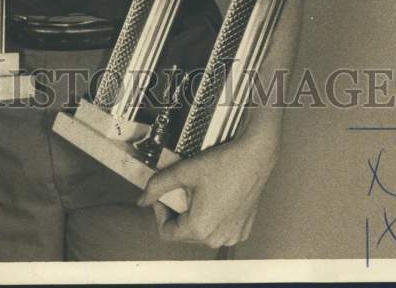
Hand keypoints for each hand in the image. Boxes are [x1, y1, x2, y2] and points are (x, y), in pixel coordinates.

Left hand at [138, 123, 279, 246]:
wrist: (254, 156)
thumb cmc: (221, 163)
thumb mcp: (183, 171)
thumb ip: (157, 185)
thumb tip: (141, 200)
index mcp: (199, 228)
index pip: (166, 233)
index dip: (159, 212)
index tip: (163, 194)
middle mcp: (217, 238)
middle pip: (184, 233)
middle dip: (177, 212)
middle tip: (179, 189)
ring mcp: (232, 236)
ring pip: (201, 232)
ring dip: (194, 215)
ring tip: (197, 191)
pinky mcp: (243, 230)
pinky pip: (219, 229)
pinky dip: (212, 217)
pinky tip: (215, 196)